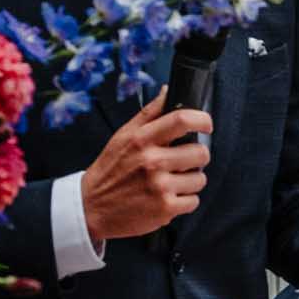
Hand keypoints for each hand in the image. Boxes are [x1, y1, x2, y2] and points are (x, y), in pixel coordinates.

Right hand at [78, 90, 210, 243]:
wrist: (92, 208)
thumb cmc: (111, 170)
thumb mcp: (123, 136)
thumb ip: (149, 114)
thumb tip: (169, 91)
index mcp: (141, 139)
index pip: (181, 120)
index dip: (202, 120)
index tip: (205, 124)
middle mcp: (151, 161)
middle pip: (200, 152)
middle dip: (196, 157)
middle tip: (182, 161)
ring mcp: (159, 186)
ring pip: (200, 179)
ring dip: (190, 181)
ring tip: (170, 181)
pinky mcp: (166, 208)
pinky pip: (194, 200)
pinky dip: (184, 201)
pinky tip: (166, 198)